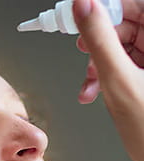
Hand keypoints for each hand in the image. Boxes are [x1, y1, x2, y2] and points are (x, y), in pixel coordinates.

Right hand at [73, 0, 143, 160]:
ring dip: (98, 63)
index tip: (87, 12)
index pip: (138, 5)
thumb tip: (84, 6)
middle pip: (129, 24)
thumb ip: (99, 39)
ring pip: (122, 45)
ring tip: (90, 80)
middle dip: (101, 41)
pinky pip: (121, 64)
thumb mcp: (117, 79)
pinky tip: (92, 90)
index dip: (111, 8)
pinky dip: (103, 75)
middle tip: (84, 50)